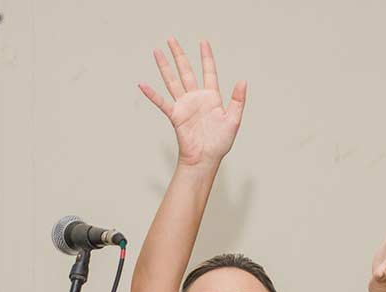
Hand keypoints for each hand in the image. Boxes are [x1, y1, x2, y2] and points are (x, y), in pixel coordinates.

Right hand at [138, 39, 246, 167]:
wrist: (206, 158)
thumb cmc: (220, 142)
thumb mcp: (233, 120)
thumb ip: (237, 100)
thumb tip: (243, 81)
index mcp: (212, 97)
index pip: (208, 72)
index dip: (206, 57)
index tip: (203, 42)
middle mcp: (196, 98)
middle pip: (186, 71)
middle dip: (179, 55)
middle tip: (171, 39)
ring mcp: (184, 105)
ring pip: (172, 81)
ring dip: (164, 67)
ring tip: (157, 52)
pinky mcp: (175, 115)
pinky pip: (162, 102)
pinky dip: (152, 94)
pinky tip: (143, 84)